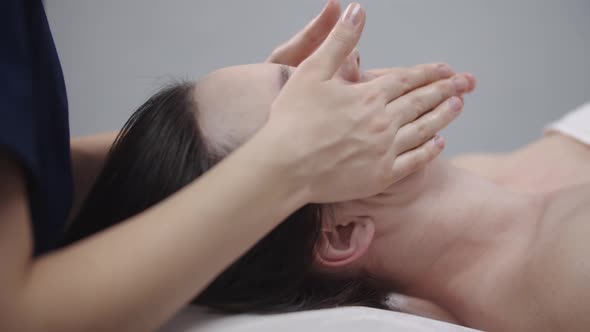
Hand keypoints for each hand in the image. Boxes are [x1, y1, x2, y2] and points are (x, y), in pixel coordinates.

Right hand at [258, 3, 474, 202]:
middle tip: (464, 84)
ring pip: (423, 130)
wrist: (284, 167)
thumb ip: (339, 41)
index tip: (446, 69)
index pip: (407, 79)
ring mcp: (384, 151)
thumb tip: (357, 10)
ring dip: (443, 116)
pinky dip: (429, 151)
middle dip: (444, 90)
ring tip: (458, 106)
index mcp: (369, 96)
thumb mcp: (311, 71)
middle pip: (421, 102)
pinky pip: (413, 162)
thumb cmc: (291, 119)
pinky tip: (439, 144)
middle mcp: (383, 122)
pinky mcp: (380, 176)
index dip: (428, 72)